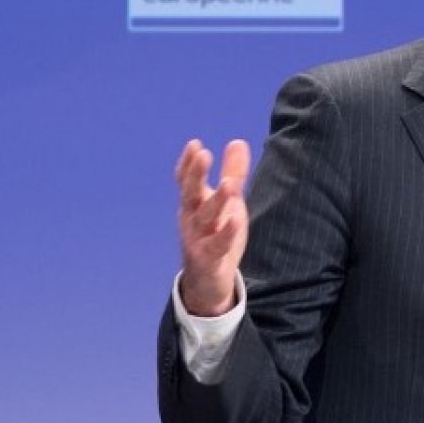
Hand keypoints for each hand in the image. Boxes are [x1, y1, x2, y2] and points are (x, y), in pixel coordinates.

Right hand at [175, 139, 250, 316]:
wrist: (207, 280)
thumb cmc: (216, 233)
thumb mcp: (227, 202)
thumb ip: (232, 173)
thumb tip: (237, 142)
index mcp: (193, 203)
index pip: (186, 180)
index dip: (188, 163)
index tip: (195, 144)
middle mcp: (191, 219)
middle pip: (190, 193)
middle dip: (196, 174)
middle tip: (203, 154)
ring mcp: (198, 239)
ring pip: (206, 217)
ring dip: (216, 200)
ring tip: (229, 184)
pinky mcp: (210, 258)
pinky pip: (218, 244)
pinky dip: (226, 233)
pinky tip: (236, 220)